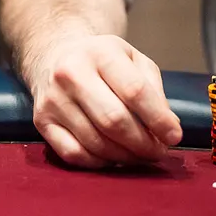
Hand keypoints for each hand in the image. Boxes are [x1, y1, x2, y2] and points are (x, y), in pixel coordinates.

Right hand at [24, 34, 182, 167]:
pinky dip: (99, 162)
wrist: (55, 55)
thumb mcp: (133, 60)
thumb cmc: (102, 61)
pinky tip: (112, 156)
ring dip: (125, 156)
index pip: (135, 91)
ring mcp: (52, 99)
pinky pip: (74, 154)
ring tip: (139, 154)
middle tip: (158, 151)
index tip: (174, 136)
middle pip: (114, 120)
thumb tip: (168, 128)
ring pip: (96, 142)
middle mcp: (70, 73)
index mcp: (99, 53)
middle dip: (143, 144)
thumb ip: (154, 91)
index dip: (159, 120)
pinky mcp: (41, 120)